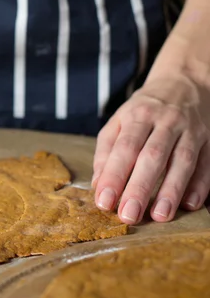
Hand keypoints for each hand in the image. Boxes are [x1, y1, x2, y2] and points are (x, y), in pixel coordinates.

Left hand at [92, 74, 209, 224]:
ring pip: (182, 161)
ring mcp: (192, 130)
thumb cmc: (144, 110)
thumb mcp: (119, 121)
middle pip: (152, 156)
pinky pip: (207, 163)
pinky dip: (201, 185)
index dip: (114, 176)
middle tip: (128, 215)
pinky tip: (190, 204)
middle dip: (139, 188)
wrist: (186, 81)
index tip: (104, 201)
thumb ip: (106, 151)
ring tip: (159, 216)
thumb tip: (97, 184)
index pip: (124, 148)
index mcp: (138, 116)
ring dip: (171, 190)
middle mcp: (166, 121)